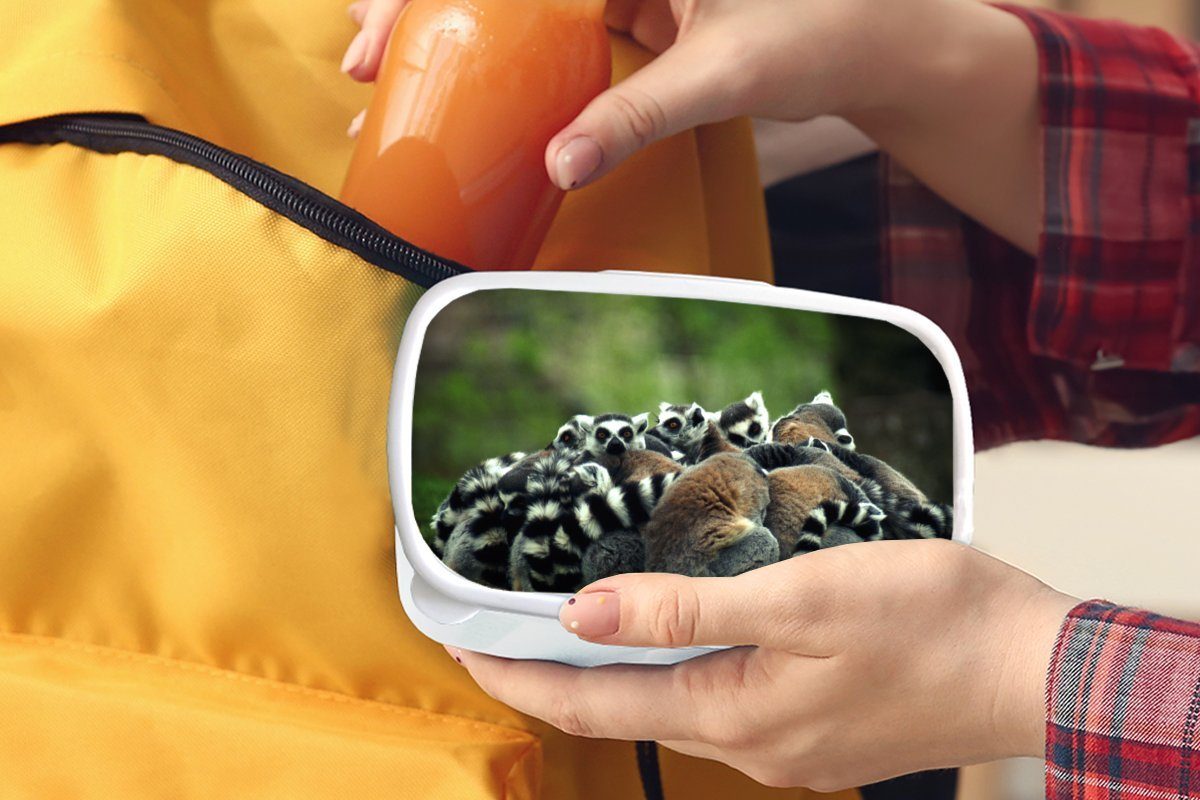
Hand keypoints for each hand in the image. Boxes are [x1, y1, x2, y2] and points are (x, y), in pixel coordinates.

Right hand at [340, 0, 1040, 250]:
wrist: (873, 45)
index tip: (382, 28)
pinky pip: (552, 35)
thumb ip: (639, 114)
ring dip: (456, 40)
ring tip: (389, 81)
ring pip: (518, 7)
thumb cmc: (820, 31)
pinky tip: (468, 97)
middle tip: (362, 63)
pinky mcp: (630, 13)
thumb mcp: (723, 72)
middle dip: (422, 11)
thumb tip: (559, 164)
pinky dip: (507, 63)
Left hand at [450, 540, 1076, 790]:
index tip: (464, 649)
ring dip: (617, 673)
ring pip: (674, 707)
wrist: (1033, 667)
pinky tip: (681, 641)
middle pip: (626, 710)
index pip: (595, 702)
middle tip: (502, 634)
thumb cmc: (932, 622)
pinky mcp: (816, 729)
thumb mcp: (802, 597)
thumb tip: (587, 615)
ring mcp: (787, 744)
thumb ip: (690, 610)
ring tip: (575, 629)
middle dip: (558, 676)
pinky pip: (722, 704)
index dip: (523, 675)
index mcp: (736, 713)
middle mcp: (752, 743)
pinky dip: (678, 673)